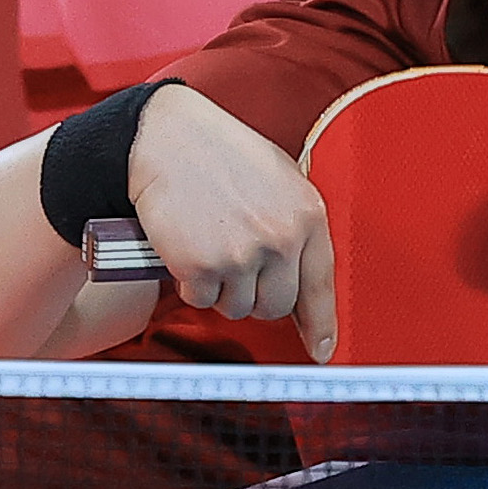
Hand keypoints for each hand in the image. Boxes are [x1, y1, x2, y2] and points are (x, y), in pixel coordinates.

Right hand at [127, 86, 338, 358]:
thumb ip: (296, 226)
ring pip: (236, 307)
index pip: (320, 285)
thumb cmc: (220, 154)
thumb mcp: (280, 179)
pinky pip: (201, 299)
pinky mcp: (202, 266)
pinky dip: (191, 283)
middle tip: (234, 266)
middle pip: (275, 306)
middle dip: (254, 296)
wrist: (166, 138)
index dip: (320, 324)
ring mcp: (242, 255)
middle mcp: (281, 238)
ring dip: (220, 289)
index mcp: (307, 214)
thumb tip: (301, 279)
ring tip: (210, 246)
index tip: (319, 350)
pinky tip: (188, 247)